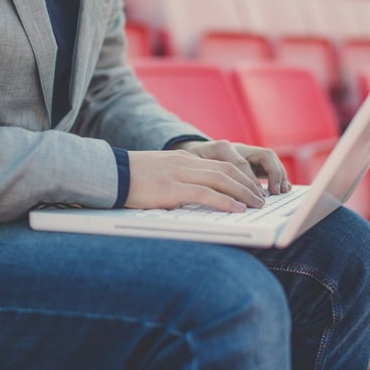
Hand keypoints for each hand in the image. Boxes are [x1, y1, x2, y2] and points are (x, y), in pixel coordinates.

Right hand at [124, 141, 289, 212]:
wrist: (108, 174)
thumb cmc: (130, 180)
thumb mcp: (160, 176)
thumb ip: (179, 182)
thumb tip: (195, 199)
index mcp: (184, 160)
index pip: (221, 164)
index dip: (241, 176)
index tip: (253, 188)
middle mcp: (185, 163)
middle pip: (227, 170)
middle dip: (248, 184)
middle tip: (261, 198)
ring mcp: (179, 174)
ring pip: (221, 180)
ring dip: (243, 193)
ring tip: (256, 204)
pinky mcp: (171, 188)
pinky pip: (205, 194)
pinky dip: (225, 201)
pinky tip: (237, 209)